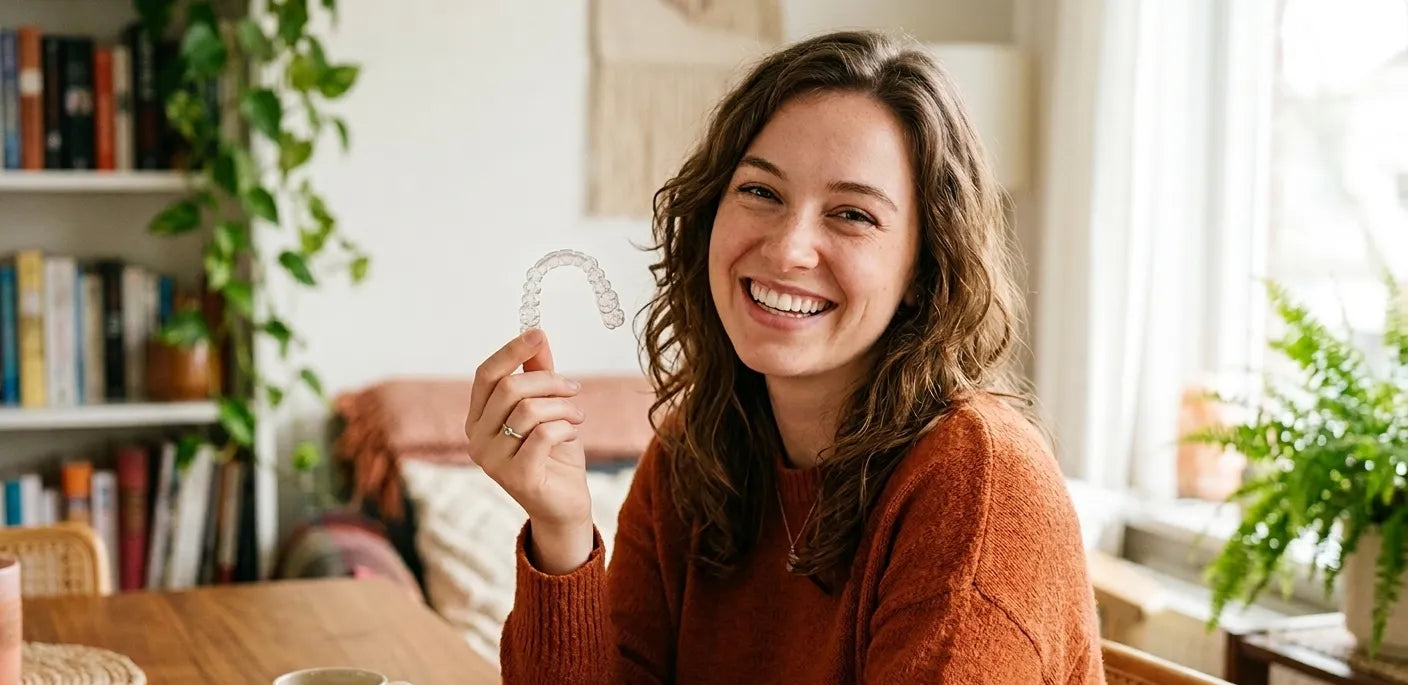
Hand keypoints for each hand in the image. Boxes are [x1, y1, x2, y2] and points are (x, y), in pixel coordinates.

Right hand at [465, 328, 594, 572]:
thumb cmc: (554, 454)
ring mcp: (492, 461)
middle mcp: (477, 439)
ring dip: (563, 406)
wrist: (565, 505)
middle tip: (574, 388)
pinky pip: (543, 435)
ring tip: (578, 415)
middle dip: (549, 381)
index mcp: (478, 419)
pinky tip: (574, 433)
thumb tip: (538, 337)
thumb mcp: (548, 408)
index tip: (538, 334)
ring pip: (528, 410)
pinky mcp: (515, 477)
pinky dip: (566, 427)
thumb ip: (538, 374)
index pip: (486, 375)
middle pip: (509, 388)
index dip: (511, 351)